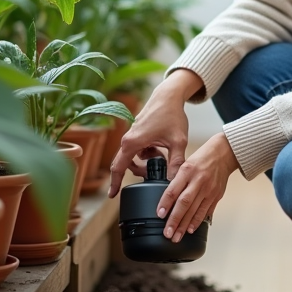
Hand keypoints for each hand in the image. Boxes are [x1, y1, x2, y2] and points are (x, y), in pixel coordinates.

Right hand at [108, 69, 202, 197]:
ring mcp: (131, 135)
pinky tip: (161, 148)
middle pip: (125, 164)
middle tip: (154, 175)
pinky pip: (137, 150)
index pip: (118, 168)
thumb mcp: (178, 142)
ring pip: (133, 157)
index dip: (115, 183)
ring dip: (146, 162)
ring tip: (163, 156)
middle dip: (139, 172)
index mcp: (133, 142)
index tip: (112, 195)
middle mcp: (128, 139)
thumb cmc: (172, 115)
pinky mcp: (136, 133)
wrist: (169, 95)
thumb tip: (174, 182)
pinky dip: (147, 153)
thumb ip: (176, 163)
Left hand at [156, 133, 237, 242]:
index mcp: (187, 171)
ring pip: (195, 210)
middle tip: (167, 233)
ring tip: (177, 236)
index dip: (165, 203)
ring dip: (185, 225)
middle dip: (175, 220)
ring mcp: (208, 190)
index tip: (159, 214)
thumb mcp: (186, 164)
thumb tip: (167, 198)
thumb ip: (177, 180)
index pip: (174, 189)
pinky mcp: (216, 196)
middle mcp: (198, 181)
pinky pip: (206, 211)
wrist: (224, 154)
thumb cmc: (203, 158)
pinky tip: (191, 229)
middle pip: (184, 204)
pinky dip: (197, 221)